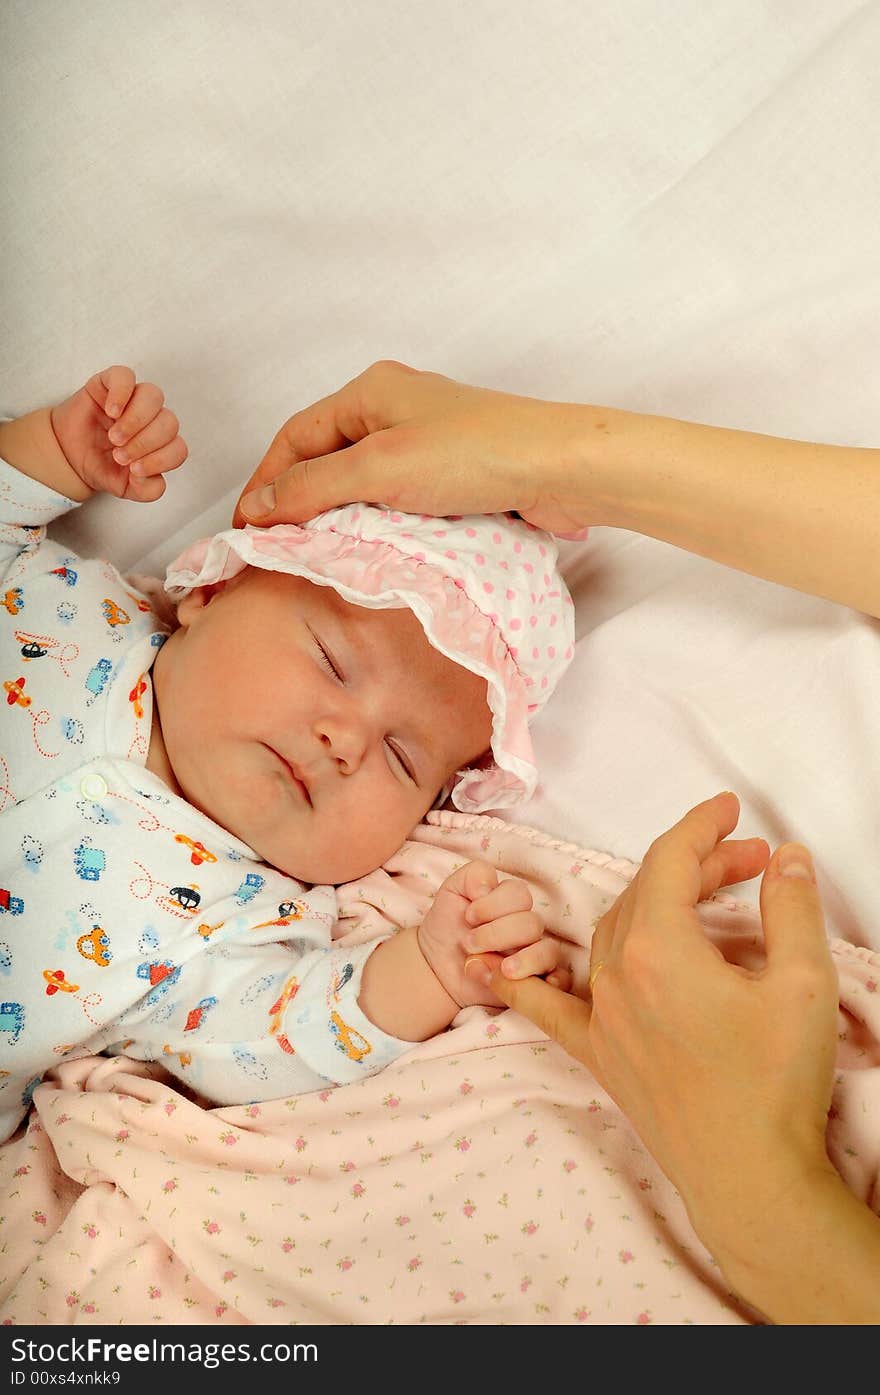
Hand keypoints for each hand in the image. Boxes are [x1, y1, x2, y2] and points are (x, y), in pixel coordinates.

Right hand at [50, 365, 186, 501]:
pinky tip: (110, 412)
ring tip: (115, 437)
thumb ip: (145, 490)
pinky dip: (121, 393)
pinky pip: (125, 376)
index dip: (160, 461)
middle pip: (169, 422)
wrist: (68, 454)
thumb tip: (152, 479)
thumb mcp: (125, 488)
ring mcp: (134, 398)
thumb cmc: (101, 466)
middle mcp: (153, 419)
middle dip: (145, 443)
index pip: (178, 448)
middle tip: (119, 455)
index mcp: (161, 444)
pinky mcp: (112, 382)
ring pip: (153, 396)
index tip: (134, 470)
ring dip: (136, 419)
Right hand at [234, 359, 588, 535]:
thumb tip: (260, 506)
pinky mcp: (452, 473)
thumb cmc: (472, 456)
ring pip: (360, 480)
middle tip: (275, 546)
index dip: (265, 481)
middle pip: (325, 456)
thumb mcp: (379, 469)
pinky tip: (368, 550)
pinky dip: (375, 522)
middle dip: (297, 499)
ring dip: (336, 515)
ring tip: (314, 554)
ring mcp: (425, 441)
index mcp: (370, 391)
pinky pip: (395, 497)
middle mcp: (394, 409)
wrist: (559, 469)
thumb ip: (314, 487)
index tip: (246, 528)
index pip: (296, 436)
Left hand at [418, 859, 567, 1008]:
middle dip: (496, 934)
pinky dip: (553, 981)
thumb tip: (489, 887)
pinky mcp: (535, 982)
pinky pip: (561, 981)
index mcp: (512, 903)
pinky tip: (525, 982)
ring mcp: (534, 955)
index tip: (468, 916)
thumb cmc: (447, 927)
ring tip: (496, 968)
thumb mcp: (451, 892)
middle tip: (469, 944)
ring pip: (547, 952)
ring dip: (521, 960)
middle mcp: (527, 927)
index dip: (493, 904)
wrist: (436, 968)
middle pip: (531, 924)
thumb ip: (473, 876)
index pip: (519, 895)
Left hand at [466, 792, 840, 1241]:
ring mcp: (601, 1016)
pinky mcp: (599, 1055)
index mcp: (659, 948)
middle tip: (753, 861)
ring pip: (615, 932)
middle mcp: (616, 975)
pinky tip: (487, 966)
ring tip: (707, 898)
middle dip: (699, 866)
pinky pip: (549, 1007)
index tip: (730, 811)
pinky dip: (522, 980)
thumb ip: (791, 906)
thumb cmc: (774, 1083)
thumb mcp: (803, 983)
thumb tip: (786, 856)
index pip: (672, 860)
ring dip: (656, 904)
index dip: (702, 827)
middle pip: (649, 892)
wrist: (750, 1178)